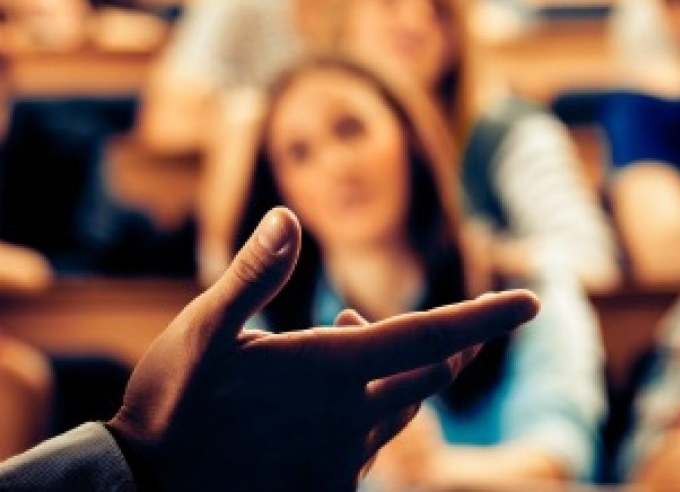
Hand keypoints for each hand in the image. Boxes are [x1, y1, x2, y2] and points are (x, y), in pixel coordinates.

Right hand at [108, 207, 538, 491]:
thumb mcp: (204, 329)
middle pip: (430, 375)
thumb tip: (289, 216)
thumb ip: (253, 274)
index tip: (533, 300)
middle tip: (454, 319)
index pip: (430, 336)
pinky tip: (333, 396)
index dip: (487, 316)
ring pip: (403, 409)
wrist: (146, 490)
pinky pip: (372, 444)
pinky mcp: (325, 487)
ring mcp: (340, 460)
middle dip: (451, 342)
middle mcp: (349, 418)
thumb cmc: (173, 402)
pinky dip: (372, 407)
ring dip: (399, 370)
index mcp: (329, 370)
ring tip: (355, 333)